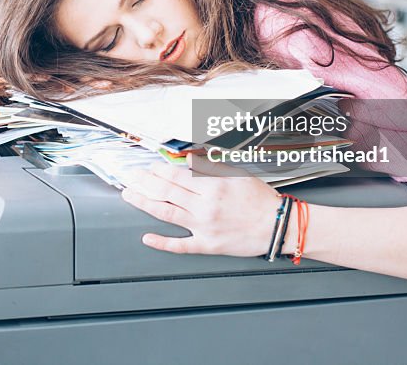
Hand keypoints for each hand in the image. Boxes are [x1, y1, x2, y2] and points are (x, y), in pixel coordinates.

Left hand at [120, 153, 281, 256]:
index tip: (147, 167)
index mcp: (212, 186)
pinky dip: (162, 242)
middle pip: (166, 192)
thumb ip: (211, 167)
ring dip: (144, 203)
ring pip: (167, 213)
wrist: (276, 225)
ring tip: (130, 196)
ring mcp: (204, 227)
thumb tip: (189, 162)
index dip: (157, 171)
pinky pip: (180, 245)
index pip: (176, 176)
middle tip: (131, 179)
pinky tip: (147, 237)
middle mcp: (205, 206)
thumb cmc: (259, 200)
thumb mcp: (236, 174)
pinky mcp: (207, 245)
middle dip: (144, 184)